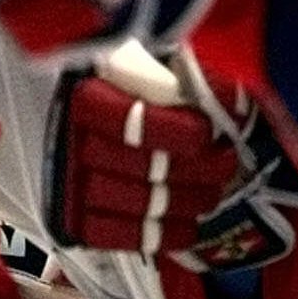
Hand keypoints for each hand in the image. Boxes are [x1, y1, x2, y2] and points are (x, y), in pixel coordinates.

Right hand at [47, 43, 297, 270]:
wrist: (74, 118)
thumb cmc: (124, 82)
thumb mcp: (146, 62)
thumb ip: (178, 76)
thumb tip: (229, 98)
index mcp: (84, 94)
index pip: (131, 120)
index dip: (173, 131)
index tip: (205, 131)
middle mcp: (69, 141)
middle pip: (142, 167)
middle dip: (196, 170)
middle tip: (227, 162)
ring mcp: (68, 185)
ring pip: (136, 203)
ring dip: (185, 201)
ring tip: (214, 191)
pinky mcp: (73, 218)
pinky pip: (116, 236)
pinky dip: (158, 235)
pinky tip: (188, 225)